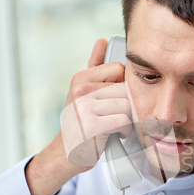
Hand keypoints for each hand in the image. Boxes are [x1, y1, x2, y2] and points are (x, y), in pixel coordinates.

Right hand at [61, 38, 132, 166]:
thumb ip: (95, 66)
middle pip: (125, 88)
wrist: (67, 153)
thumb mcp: (84, 91)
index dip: (123, 86)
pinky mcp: (92, 126)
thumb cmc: (81, 122)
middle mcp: (80, 90)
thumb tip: (102, 40)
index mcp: (80, 78)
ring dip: (126, 119)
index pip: (119, 69)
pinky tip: (114, 134)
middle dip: (126, 105)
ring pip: (126, 105)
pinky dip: (124, 130)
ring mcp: (84, 107)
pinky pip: (123, 121)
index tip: (114, 99)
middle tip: (115, 116)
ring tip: (114, 125)